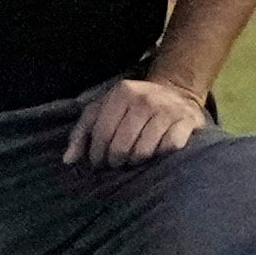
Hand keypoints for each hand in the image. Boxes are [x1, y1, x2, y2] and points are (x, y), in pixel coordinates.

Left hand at [62, 76, 208, 167]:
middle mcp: (145, 98)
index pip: (102, 133)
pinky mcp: (187, 121)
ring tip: (133, 159)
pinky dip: (160, 155)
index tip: (98, 162)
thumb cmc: (132, 106)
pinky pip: (169, 148)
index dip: (96, 154)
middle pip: (121, 145)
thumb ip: (82, 132)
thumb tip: (68, 160)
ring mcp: (168, 109)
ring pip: (144, 151)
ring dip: (136, 161)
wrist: (176, 91)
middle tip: (116, 163)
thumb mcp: (103, 109)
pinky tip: (155, 154)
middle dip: (115, 161)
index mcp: (122, 92)